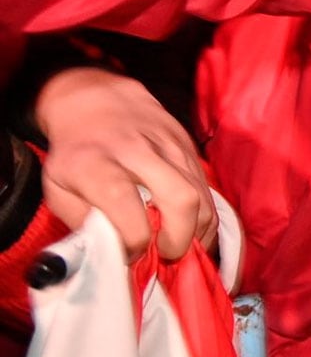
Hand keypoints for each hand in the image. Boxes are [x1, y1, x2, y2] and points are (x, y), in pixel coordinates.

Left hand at [35, 68, 215, 260]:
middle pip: (181, 198)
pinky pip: (207, 187)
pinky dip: (204, 214)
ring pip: (201, 194)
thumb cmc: (75, 153)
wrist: (98, 100)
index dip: (133, 241)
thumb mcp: (57, 188)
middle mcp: (138, 152)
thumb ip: (80, 221)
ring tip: (180, 244)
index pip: (125, 205)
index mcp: (96, 164)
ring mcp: (169, 146)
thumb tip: (110, 251)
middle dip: (180, 238)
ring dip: (198, 230)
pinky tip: (191, 228)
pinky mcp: (188, 146)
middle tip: (166, 255)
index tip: (128, 255)